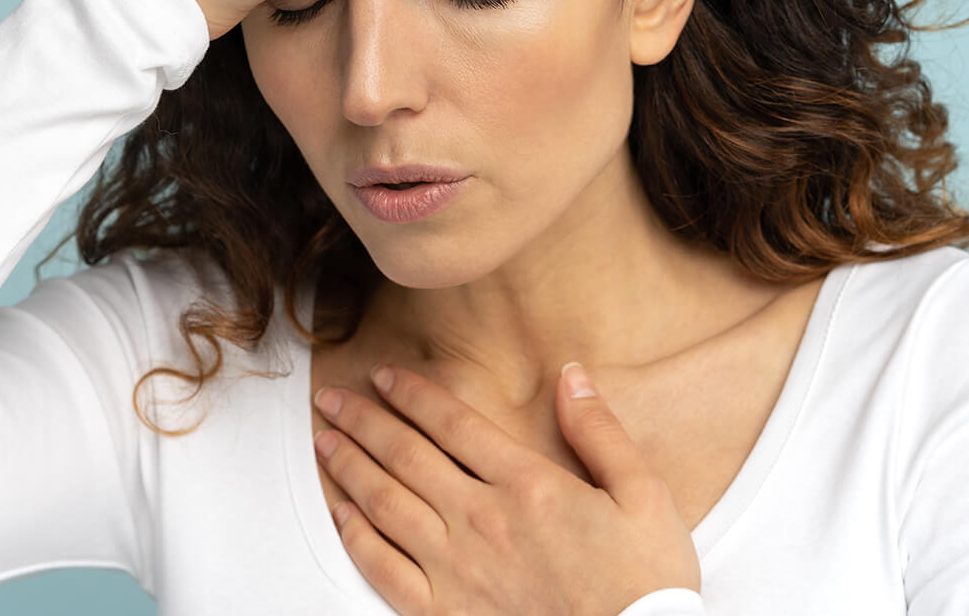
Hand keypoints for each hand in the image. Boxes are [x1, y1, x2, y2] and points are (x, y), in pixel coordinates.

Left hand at [312, 362, 700, 615]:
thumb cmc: (644, 584)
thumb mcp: (644, 496)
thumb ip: (601, 432)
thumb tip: (571, 375)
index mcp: (526, 484)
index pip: (452, 423)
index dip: (411, 395)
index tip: (382, 376)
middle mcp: (481, 519)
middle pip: (405, 455)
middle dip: (362, 420)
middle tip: (330, 398)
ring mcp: (457, 568)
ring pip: (385, 503)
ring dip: (348, 466)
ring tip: (324, 440)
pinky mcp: (444, 613)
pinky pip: (384, 569)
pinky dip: (355, 538)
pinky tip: (340, 514)